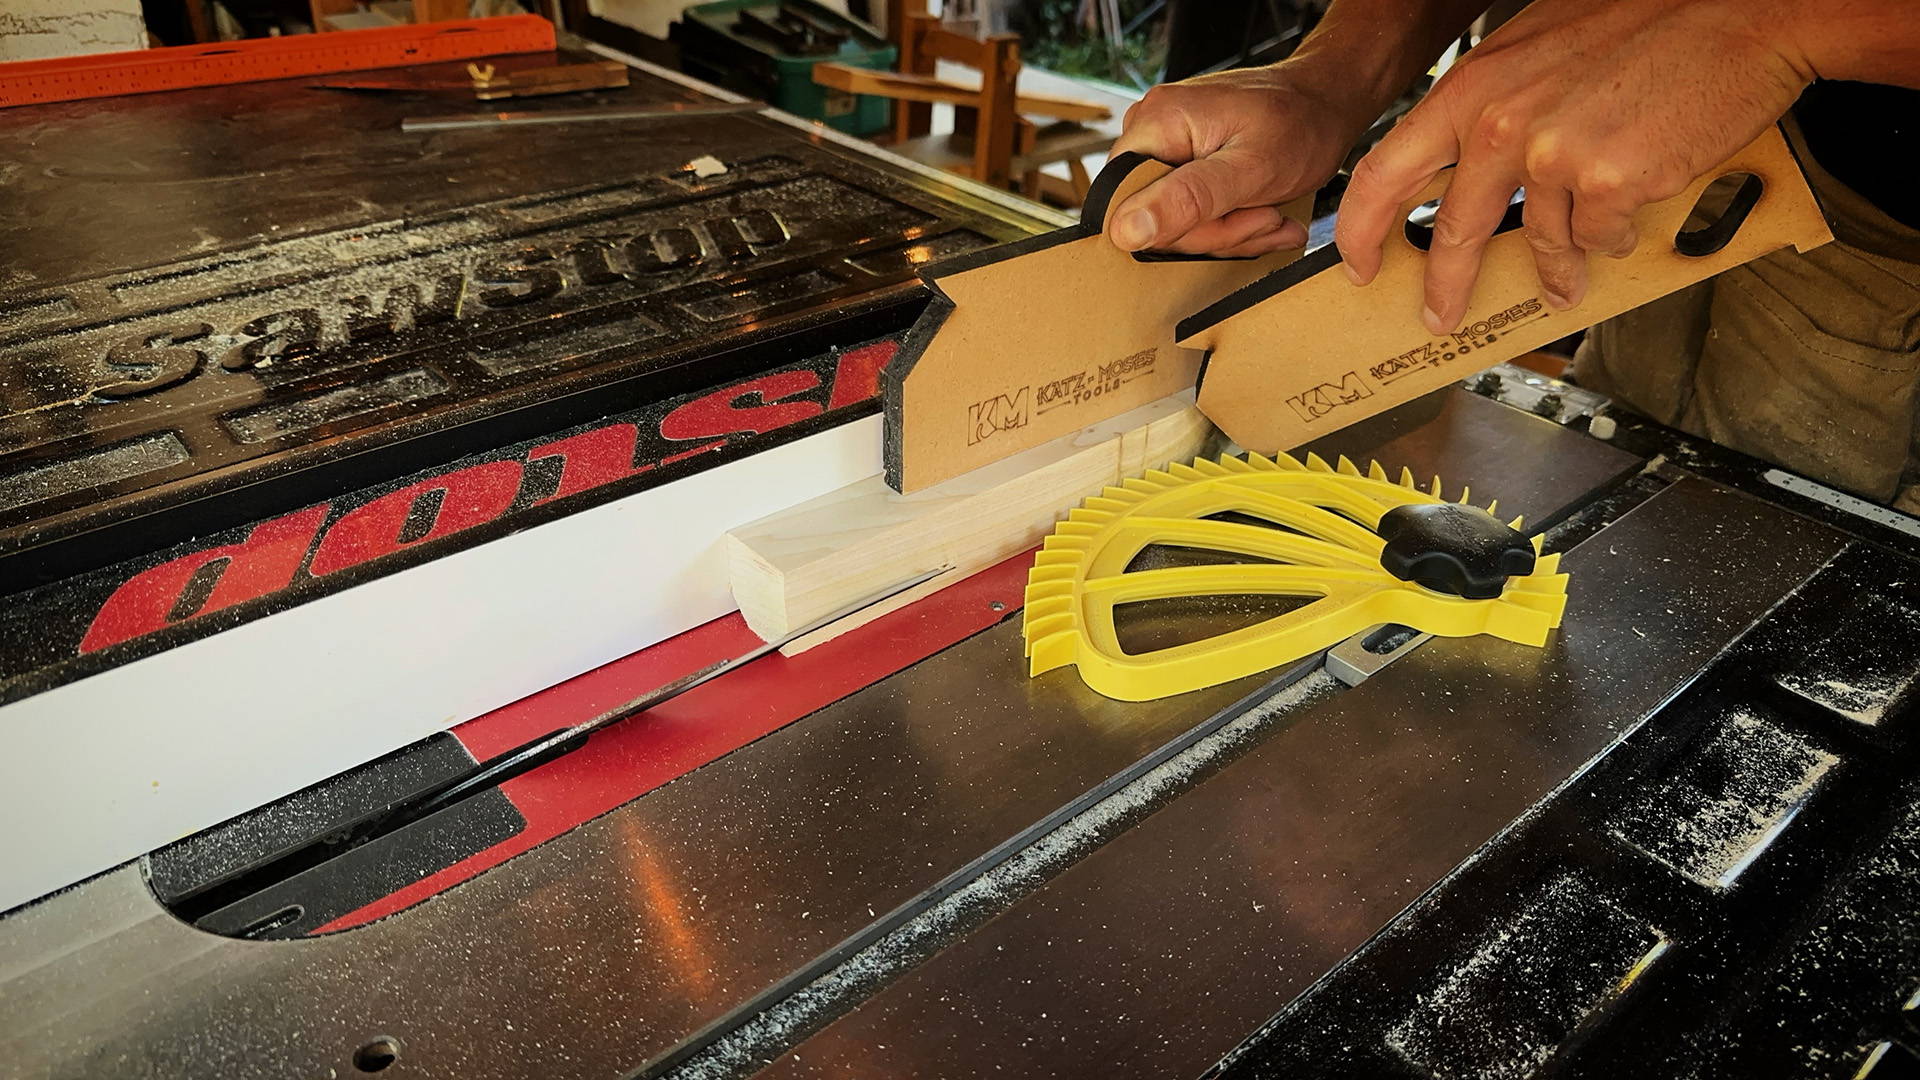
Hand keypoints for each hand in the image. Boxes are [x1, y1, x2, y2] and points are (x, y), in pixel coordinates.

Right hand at [1104, 63, 1374, 256]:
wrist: (1328, 100)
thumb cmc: (1301, 124)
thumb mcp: (1249, 170)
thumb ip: (1187, 200)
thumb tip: (1124, 231)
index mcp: (1155, 124)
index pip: (1127, 205)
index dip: (1176, 230)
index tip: (1232, 220)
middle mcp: (1151, 129)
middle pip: (1154, 216)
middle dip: (1217, 231)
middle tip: (1265, 218)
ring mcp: (1168, 143)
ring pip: (1177, 220)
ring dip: (1232, 231)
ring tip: (1273, 217)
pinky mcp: (1185, 158)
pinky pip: (1192, 209)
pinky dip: (1232, 221)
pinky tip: (1265, 213)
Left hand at [1334, 0, 1811, 333]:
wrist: (1747, 9)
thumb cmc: (1648, 18)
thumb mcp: (1538, 45)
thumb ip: (1492, 102)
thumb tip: (1459, 163)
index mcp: (1474, 85)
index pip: (1386, 170)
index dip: (1363, 229)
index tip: (1360, 264)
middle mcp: (1503, 122)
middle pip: (1452, 231)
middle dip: (1445, 288)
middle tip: (1441, 317)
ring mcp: (1555, 156)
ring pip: (1542, 242)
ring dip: (1558, 268)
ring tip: (1568, 279)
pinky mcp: (1610, 184)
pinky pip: (1599, 238)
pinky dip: (1614, 236)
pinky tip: (1632, 211)